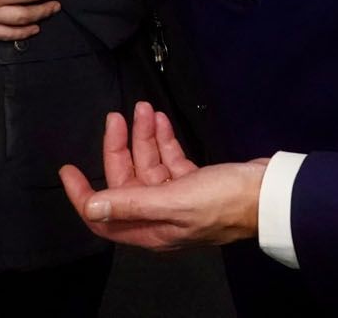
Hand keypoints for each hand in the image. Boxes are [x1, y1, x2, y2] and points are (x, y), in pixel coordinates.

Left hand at [59, 102, 263, 251]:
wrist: (268, 194)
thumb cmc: (222, 200)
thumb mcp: (173, 200)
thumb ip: (130, 202)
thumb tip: (90, 206)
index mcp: (150, 229)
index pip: (103, 215)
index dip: (83, 194)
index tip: (68, 169)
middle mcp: (160, 216)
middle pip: (125, 182)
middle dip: (118, 149)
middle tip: (117, 116)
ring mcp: (178, 198)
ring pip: (148, 165)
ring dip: (143, 137)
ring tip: (143, 109)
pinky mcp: (195, 182)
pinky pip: (170, 160)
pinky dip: (163, 140)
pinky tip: (160, 120)